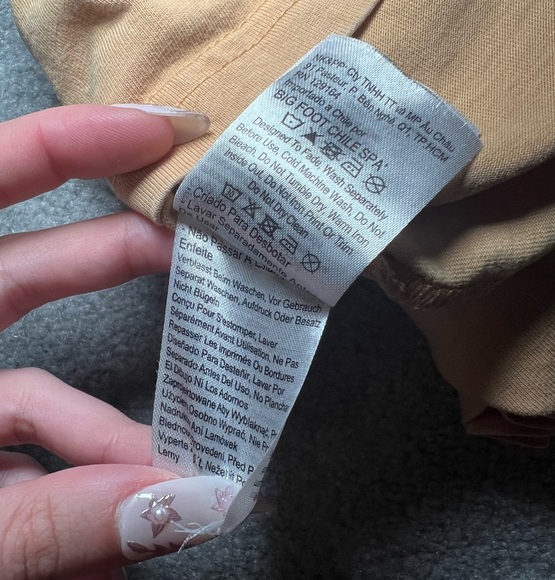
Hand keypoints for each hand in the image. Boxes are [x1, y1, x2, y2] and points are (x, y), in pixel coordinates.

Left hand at [0, 105, 213, 578]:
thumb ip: (50, 521)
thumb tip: (189, 503)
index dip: (77, 144)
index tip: (163, 131)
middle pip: (33, 264)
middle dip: (124, 257)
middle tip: (201, 259)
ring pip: (41, 379)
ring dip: (107, 431)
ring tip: (171, 479)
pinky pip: (23, 442)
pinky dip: (71, 475)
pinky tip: (115, 519)